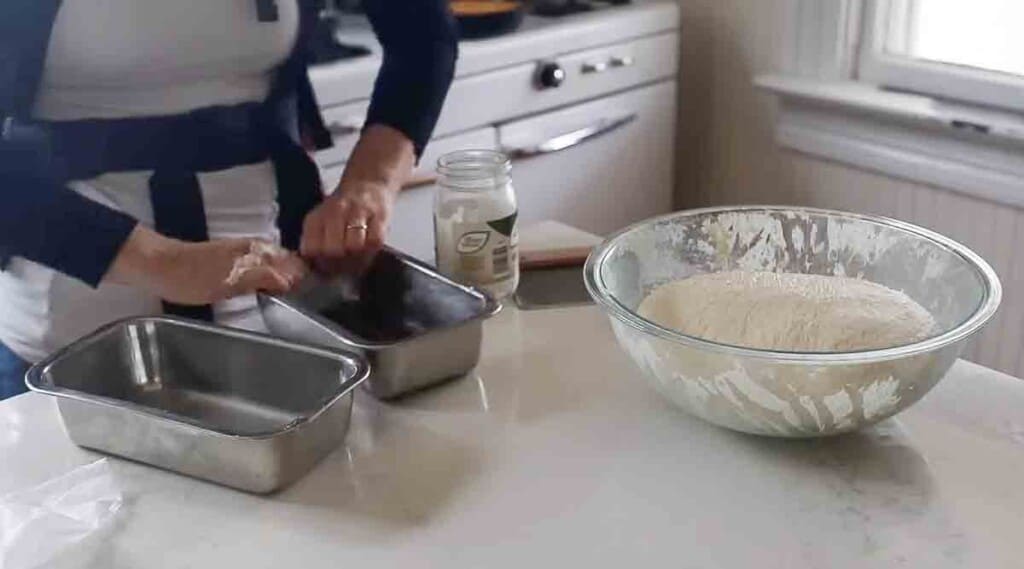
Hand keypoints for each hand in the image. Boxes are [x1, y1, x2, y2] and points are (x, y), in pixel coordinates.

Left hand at [107, 226, 307, 304]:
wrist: (159, 267)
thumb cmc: (194, 276)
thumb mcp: (230, 281)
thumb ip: (263, 279)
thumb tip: (293, 281)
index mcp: (259, 251)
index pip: (296, 263)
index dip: (308, 278)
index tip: (319, 297)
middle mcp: (256, 249)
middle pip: (289, 264)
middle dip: (301, 279)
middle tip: (310, 303)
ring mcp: (245, 254)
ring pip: (277, 266)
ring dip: (287, 281)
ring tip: (295, 301)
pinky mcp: (234, 263)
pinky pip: (263, 270)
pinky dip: (272, 281)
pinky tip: (271, 295)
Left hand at [300, 124, 414, 273]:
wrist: (368, 183)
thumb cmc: (343, 208)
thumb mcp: (320, 221)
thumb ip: (314, 243)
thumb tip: (315, 269)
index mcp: (317, 217)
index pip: (311, 249)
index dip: (319, 263)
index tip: (326, 267)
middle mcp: (335, 212)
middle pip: (332, 250)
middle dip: (340, 262)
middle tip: (344, 263)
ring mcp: (358, 213)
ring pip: (354, 246)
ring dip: (357, 256)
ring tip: (357, 256)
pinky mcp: (380, 217)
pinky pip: (374, 241)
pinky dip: (372, 249)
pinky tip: (369, 248)